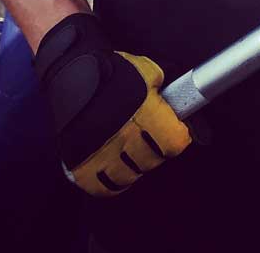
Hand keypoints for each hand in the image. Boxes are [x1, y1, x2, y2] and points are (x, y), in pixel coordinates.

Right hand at [34, 13, 190, 196]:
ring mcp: (102, 156)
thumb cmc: (113, 72)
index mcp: (145, 115)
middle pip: (153, 161)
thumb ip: (168, 87)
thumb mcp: (148, 71)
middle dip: (155, 149)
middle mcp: (125, 139)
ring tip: (129, 148)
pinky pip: (105, 187)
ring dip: (134, 164)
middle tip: (148, 136)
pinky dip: (111, 179)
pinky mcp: (82, 168)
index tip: (173, 130)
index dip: (177, 135)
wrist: (71, 75)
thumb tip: (188, 97)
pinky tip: (113, 164)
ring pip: (130, 175)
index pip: (175, 143)